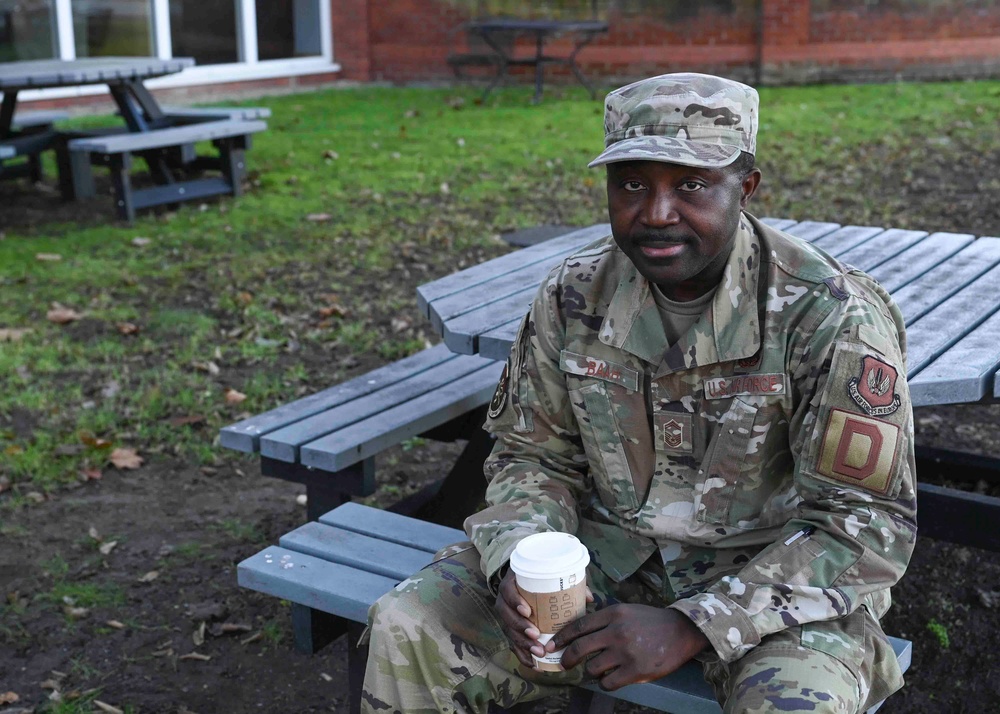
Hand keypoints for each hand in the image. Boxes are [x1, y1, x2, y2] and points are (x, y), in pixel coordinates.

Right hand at [495, 571, 595, 668]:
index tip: (527, 611)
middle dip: (520, 627)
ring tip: (538, 651)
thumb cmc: (539, 581)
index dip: (515, 601)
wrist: (523, 583)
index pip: (508, 590)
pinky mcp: (510, 630)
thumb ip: (568, 584)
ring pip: (509, 631)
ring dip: (522, 644)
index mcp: (512, 583)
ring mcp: (506, 616)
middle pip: (506, 615)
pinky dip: (522, 655)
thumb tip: (589, 598)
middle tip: (536, 635)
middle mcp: (504, 600)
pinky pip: (512, 644)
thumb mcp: (549, 577)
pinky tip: (533, 663)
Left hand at [547, 604, 709, 689]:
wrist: (681, 631)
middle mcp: (616, 632)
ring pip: (593, 667)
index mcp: (613, 614)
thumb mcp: (626, 611)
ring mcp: (626, 652)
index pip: (579, 626)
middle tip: (564, 663)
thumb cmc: (651, 621)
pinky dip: (605, 682)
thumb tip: (580, 632)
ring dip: (590, 671)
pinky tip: (609, 678)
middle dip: (568, 658)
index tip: (553, 644)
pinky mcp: (636, 670)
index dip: (562, 637)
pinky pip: (608, 682)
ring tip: (596, 669)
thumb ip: (605, 620)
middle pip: (580, 648)